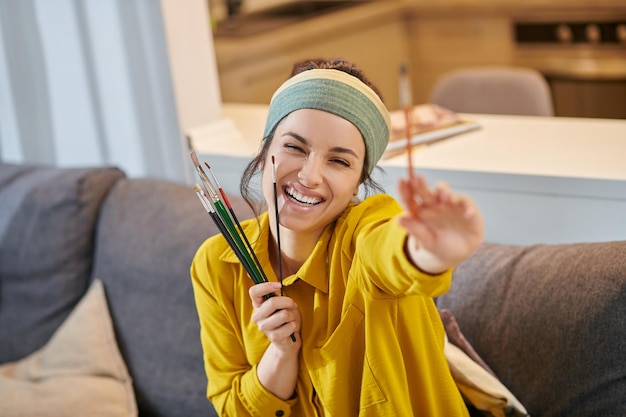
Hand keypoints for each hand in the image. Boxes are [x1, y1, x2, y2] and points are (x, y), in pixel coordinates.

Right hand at [250, 282, 300, 399]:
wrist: (288, 340)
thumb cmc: (285, 319)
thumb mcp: (282, 304)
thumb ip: (277, 296)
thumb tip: (277, 287)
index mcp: (258, 305)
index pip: (254, 292)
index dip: (266, 286)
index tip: (279, 285)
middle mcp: (257, 316)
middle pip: (271, 302)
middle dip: (288, 302)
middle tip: (293, 305)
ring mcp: (264, 327)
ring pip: (283, 314)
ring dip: (292, 315)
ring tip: (290, 319)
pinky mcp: (273, 337)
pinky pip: (289, 326)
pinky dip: (294, 325)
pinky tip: (290, 329)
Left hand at [397, 175, 483, 273]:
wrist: (459, 252)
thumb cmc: (439, 245)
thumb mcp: (427, 241)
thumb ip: (415, 230)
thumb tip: (398, 220)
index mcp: (420, 211)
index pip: (410, 198)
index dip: (405, 190)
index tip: (400, 181)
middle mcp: (433, 203)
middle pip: (426, 191)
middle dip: (422, 185)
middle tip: (418, 179)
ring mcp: (449, 203)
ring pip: (445, 191)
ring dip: (445, 191)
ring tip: (446, 197)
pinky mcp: (466, 206)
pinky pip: (466, 202)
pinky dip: (468, 208)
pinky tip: (467, 214)